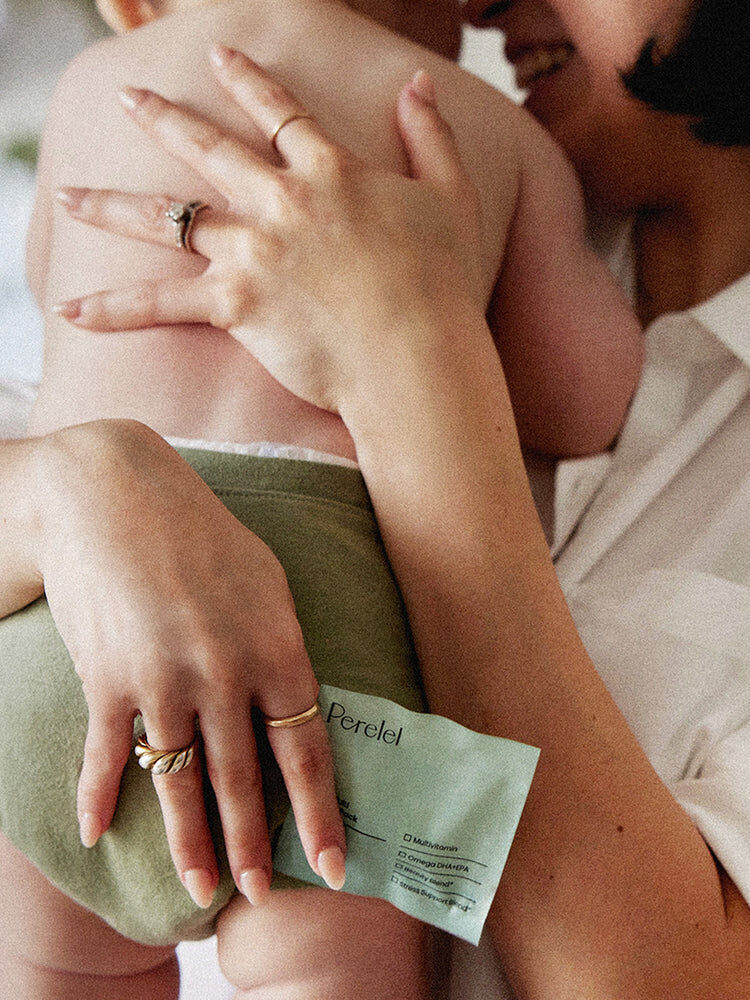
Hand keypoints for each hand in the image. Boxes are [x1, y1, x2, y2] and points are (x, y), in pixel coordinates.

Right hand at [31, 419, 345, 905]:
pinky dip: (98, 797)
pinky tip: (96, 834)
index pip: (306, 751)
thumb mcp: (268, 580)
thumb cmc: (202, 533)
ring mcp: (163, 683)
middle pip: (243, 782)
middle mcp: (224, 676)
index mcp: (277, 649)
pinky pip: (105, 756)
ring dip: (190, 842)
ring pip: (180, 783)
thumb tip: (294, 698)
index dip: (320, 814)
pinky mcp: (107, 681)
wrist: (114, 494)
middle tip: (261, 894)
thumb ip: (283, 646)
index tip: (331, 864)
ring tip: (202, 888)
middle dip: (252, 846)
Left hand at [53, 46, 484, 417]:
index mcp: (331, 172)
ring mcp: (253, 251)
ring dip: (111, 206)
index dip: (246, 81)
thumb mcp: (452, 197)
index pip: (280, 112)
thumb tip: (419, 81)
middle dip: (162, 118)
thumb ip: (432, 135)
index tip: (217, 55)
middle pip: (208, 149)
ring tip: (67, 196)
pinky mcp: (234, 305)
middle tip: (127, 96)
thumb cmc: (443, 285)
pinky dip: (113, 309)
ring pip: (167, 217)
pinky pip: (160, 304)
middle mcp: (281, 201)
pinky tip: (70, 309)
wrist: (417, 355)